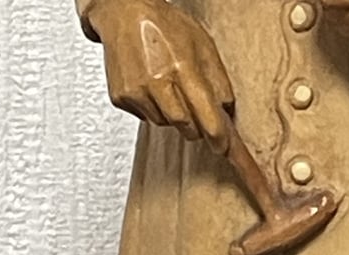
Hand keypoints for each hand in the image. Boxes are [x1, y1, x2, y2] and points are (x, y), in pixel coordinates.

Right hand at [86, 0, 233, 152]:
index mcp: (182, 68)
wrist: (122, 12)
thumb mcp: (203, 45)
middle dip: (195, 124)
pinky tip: (151, 86)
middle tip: (194, 108)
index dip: (218, 138)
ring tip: (167, 86)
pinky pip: (145, 117)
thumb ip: (218, 80)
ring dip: (172, 115)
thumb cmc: (164, 25)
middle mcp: (157, 82)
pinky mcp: (121, 97)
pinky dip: (153, 108)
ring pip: (165, 124)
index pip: (206, 118)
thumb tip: (227, 112)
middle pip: (186, 128)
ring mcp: (137, 91)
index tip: (222, 146)